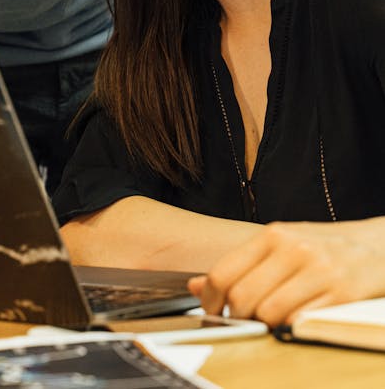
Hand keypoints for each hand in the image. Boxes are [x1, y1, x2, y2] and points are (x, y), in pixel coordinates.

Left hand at [187, 220, 384, 327]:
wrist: (376, 247)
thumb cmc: (323, 247)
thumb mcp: (281, 245)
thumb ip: (241, 263)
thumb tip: (195, 285)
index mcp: (274, 235)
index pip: (224, 272)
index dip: (209, 299)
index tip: (210, 310)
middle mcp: (294, 249)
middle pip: (243, 296)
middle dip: (236, 316)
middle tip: (241, 318)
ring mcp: (318, 272)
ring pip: (269, 313)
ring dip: (263, 324)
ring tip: (269, 318)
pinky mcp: (340, 295)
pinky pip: (299, 322)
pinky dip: (289, 328)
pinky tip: (292, 319)